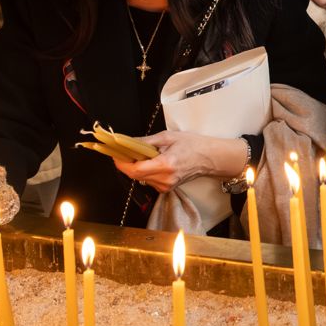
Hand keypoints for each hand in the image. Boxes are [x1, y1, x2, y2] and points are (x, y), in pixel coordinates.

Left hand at [113, 131, 247, 193]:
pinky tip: (151, 162)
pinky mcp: (166, 188)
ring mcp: (165, 186)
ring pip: (140, 178)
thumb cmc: (193, 145)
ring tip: (141, 155)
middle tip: (123, 151)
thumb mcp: (168, 137)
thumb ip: (146, 141)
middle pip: (135, 175)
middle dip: (127, 164)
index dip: (122, 163)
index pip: (136, 169)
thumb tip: (127, 142)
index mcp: (165, 165)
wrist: (209, 158)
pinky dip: (145, 171)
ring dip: (136, 167)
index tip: (115, 154)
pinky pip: (148, 180)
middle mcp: (165, 179)